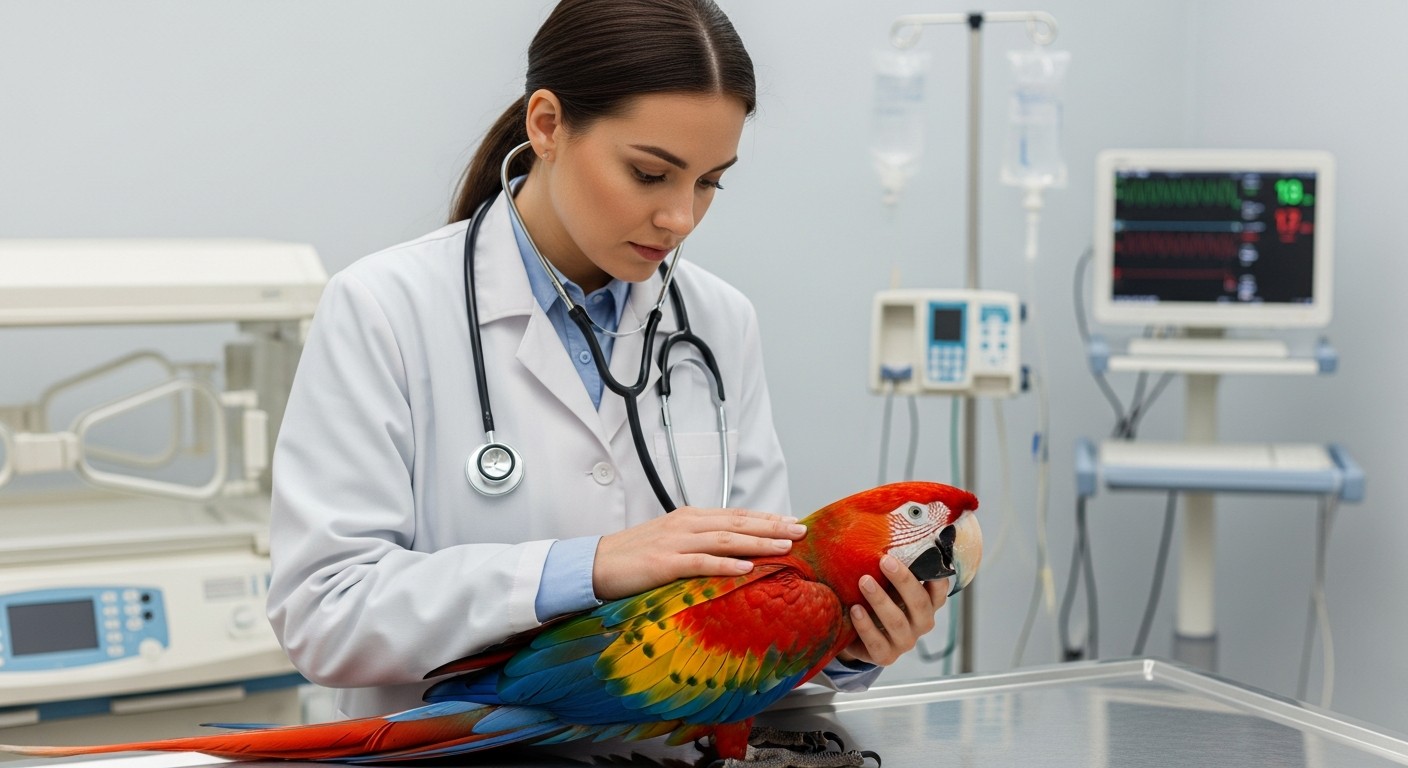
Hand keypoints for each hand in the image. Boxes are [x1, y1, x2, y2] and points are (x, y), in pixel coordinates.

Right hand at [592, 507, 807, 599]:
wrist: (594, 564)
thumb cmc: (632, 557)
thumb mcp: (670, 542)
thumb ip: (699, 542)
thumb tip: (732, 552)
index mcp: (689, 518)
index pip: (736, 515)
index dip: (766, 517)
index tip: (792, 521)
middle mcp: (686, 524)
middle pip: (737, 523)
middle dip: (772, 526)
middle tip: (801, 530)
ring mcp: (675, 543)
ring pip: (725, 540)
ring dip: (758, 543)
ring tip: (784, 547)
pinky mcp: (663, 563)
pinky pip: (700, 563)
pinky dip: (725, 565)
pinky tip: (747, 569)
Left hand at [837, 554, 949, 666]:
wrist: (857, 636)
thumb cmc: (877, 602)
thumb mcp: (887, 584)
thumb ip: (891, 569)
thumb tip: (880, 535)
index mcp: (927, 604)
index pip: (939, 591)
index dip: (936, 577)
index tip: (925, 556)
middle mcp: (921, 623)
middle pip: (920, 603)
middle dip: (903, 580)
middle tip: (884, 561)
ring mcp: (904, 641)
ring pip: (897, 622)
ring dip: (880, 600)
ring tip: (864, 581)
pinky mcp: (885, 656)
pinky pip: (877, 642)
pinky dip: (865, 625)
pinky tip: (855, 609)